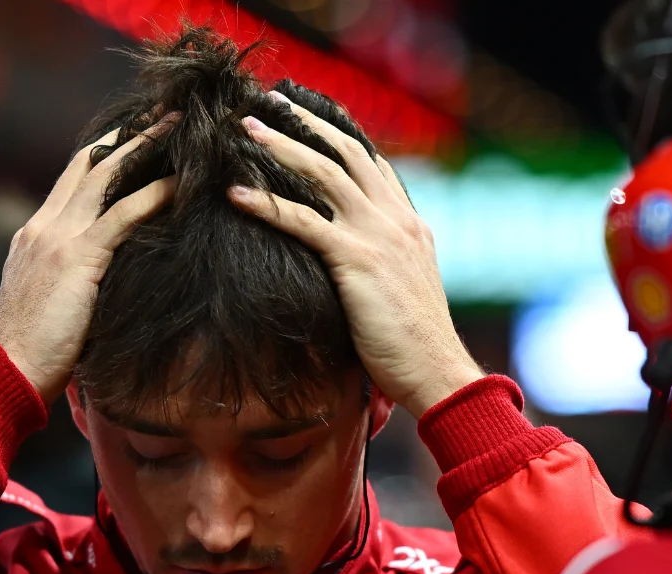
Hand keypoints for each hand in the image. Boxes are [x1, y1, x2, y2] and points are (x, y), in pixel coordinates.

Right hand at [0, 116, 179, 400]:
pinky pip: (124, 214)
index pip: (68, 182)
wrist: (6, 373)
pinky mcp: (77, 258)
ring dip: (146, 148)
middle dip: (126, 137)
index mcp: (31, 237)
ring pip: (106, 177)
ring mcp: (56, 238)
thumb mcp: (48, 306)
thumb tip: (102, 284)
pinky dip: (155, 194)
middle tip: (162, 116)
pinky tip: (182, 184)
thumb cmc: (30, 356)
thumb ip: (71, 282)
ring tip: (180, 129)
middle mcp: (41, 228)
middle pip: (87, 165)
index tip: (131, 139)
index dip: (101, 156)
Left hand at [229, 96, 482, 418]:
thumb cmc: (414, 346)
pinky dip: (266, 204)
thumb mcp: (404, 290)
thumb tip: (354, 264)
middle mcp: (396, 219)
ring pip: (323, 173)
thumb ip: (384, 263)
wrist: (437, 372)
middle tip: (269, 102)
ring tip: (244, 129)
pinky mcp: (356, 259)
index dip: (339, 136)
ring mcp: (378, 235)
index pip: (372, 164)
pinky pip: (303, 221)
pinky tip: (235, 194)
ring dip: (280, 146)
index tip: (307, 117)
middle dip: (305, 122)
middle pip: (346, 152)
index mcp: (410, 224)